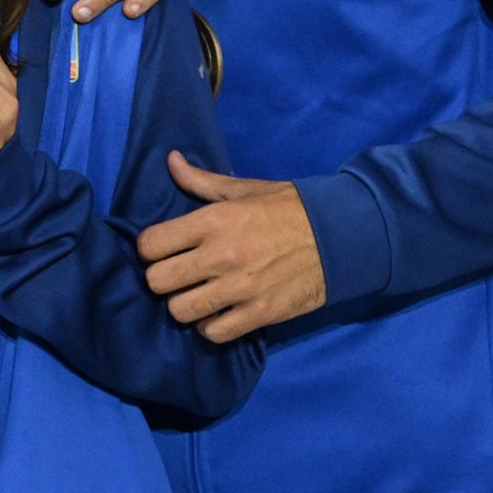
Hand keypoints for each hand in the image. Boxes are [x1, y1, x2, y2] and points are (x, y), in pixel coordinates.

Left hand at [136, 152, 326, 343]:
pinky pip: (213, 332)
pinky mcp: (260, 314)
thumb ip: (201, 180)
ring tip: (197, 296)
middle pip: (157, 281)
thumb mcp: (245, 189)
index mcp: (211, 221)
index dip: (150, 249)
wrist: (343, 235)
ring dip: (184, 305)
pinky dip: (211, 326)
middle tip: (178, 276)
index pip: (149, 244)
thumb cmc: (289, 209)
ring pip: (179, 311)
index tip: (163, 250)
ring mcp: (240, 288)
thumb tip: (171, 160)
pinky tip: (219, 313)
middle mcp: (220, 256)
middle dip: (162, 279)